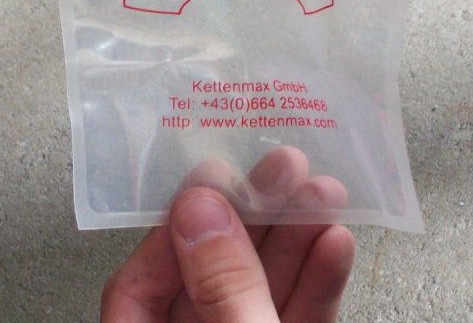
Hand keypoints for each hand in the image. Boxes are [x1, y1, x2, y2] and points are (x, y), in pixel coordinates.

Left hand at [101, 186, 354, 322]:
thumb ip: (224, 290)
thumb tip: (201, 210)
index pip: (138, 289)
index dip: (177, 228)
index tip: (218, 179)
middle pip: (209, 278)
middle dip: (255, 219)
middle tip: (285, 166)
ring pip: (258, 294)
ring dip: (295, 241)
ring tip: (323, 192)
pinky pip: (291, 322)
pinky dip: (316, 286)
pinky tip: (334, 245)